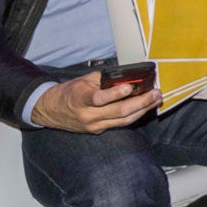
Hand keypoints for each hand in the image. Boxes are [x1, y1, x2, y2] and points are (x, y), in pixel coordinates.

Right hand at [30, 71, 160, 132]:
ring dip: (143, 110)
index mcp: (80, 98)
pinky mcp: (97, 131)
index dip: (115, 94)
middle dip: (141, 102)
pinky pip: (120, 124)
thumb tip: (129, 76)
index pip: (99, 99)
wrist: (50, 110)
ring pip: (123, 121)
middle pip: (118, 112)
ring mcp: (93, 125)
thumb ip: (105, 79)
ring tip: (156, 100)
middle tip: (156, 93)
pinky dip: (134, 115)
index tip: (130, 87)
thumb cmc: (70, 91)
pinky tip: (146, 107)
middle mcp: (87, 115)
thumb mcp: (84, 80)